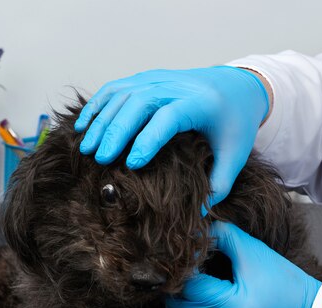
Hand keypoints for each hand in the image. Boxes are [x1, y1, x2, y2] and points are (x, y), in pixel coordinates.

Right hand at [75, 66, 268, 207]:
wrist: (237, 87)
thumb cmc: (235, 124)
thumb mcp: (235, 154)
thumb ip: (219, 184)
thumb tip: (198, 215)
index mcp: (201, 103)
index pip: (169, 117)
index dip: (148, 139)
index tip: (132, 164)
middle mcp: (177, 86)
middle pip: (139, 102)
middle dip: (116, 131)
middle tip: (99, 158)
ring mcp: (160, 79)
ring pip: (123, 93)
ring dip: (101, 120)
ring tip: (86, 147)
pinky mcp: (147, 79)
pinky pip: (117, 88)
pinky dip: (98, 105)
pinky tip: (84, 126)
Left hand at [165, 221, 321, 307]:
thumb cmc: (285, 283)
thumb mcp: (255, 253)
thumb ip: (224, 236)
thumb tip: (199, 228)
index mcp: (230, 306)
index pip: (187, 285)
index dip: (184, 265)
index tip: (191, 250)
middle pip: (176, 304)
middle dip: (178, 281)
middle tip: (190, 262)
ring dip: (182, 295)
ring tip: (196, 275)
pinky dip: (190, 307)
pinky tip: (204, 291)